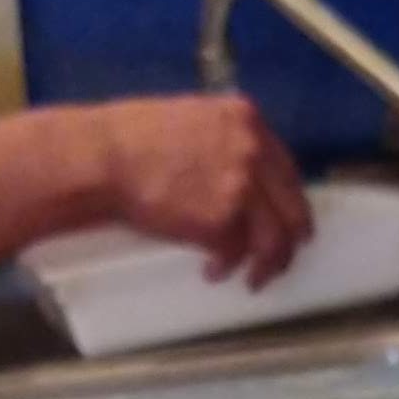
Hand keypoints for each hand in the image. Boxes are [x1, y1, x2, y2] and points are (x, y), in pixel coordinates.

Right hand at [95, 94, 313, 286]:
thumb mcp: (192, 119)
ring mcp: (241, 186)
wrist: (106, 158)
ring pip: (274, 238)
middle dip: (290, 240)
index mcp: (247, 120)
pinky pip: (237, 252)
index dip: (290, 202)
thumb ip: (224, 140)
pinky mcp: (222, 220)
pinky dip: (226, 267)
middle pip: (291, 207)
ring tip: (252, 279)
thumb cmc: (133, 139)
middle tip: (281, 259)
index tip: (290, 221)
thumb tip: (239, 175)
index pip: (286, 170)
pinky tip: (212, 271)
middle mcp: (253, 151)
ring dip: (266, 264)